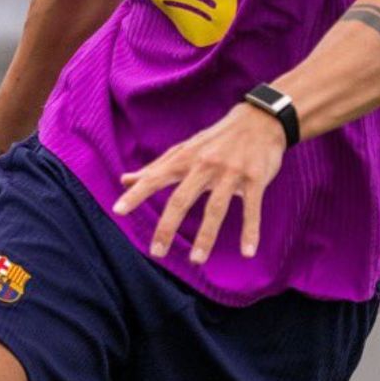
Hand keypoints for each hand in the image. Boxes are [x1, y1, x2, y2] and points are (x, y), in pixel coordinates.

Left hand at [112, 102, 286, 263]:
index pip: (156, 177)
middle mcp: (205, 165)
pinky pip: (252, 208)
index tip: (118, 211)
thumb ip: (157, 167)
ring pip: (215, 207)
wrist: (261, 120)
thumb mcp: (186, 148)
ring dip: (205, 236)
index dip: (137, 193)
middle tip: (156, 253)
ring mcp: (231, 173)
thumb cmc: (217, 138)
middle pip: (182, 198)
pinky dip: (250, 231)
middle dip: (167, 226)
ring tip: (196, 260)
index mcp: (186, 158)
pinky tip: (247, 252)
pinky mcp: (255, 179)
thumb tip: (125, 180)